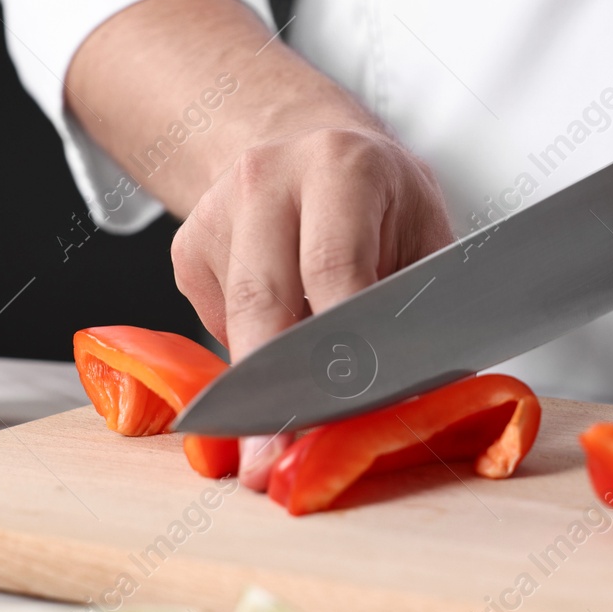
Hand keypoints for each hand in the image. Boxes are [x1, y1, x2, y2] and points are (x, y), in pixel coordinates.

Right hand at [171, 112, 453, 488]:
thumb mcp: (424, 234)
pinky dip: (248, 353)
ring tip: (268, 449)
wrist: (315, 149)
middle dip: (276, 391)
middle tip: (276, 462)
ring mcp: (218, 208)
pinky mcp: (187, 244)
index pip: (334, 267)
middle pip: (264, 300)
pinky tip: (280, 349)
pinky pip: (215, 321)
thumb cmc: (384, 206)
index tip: (345, 410)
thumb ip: (420, 306)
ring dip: (258, 391)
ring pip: (233, 319)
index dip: (339, 348)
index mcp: (343, 165)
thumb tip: (416, 402)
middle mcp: (270, 176)